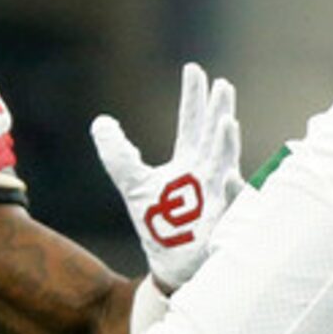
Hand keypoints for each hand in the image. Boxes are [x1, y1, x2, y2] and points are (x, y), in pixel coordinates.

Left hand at [92, 62, 247, 291]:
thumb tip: (101, 121)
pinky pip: (229, 206)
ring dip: (227, 145)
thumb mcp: (132, 182)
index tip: (194, 68)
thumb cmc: (159, 224)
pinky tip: (229, 177)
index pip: (192, 123)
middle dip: (219, 111)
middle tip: (222, 84)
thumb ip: (118, 153)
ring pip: (226, 165)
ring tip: (228, 121)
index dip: (193, 97)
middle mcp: (208, 174)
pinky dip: (231, 191)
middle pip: (214, 137)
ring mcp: (219, 197)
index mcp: (189, 162)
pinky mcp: (222, 222)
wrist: (170, 265)